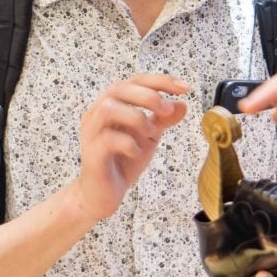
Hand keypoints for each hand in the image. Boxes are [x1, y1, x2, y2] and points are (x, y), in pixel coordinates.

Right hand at [72, 74, 188, 221]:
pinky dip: (129, 143)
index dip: (160, 81)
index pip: (135, 81)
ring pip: (108, 109)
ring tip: (151, 131)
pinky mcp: (91, 153)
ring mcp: (91, 133)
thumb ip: (163, 119)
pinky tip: (137, 152)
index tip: (184, 88)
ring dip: (136, 116)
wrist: (102, 195)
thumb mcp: (149, 136)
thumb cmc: (123, 161)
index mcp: (113, 104)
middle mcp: (97, 113)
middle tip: (167, 110)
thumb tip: (182, 104)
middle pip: (119, 88)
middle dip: (148, 95)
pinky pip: (108, 140)